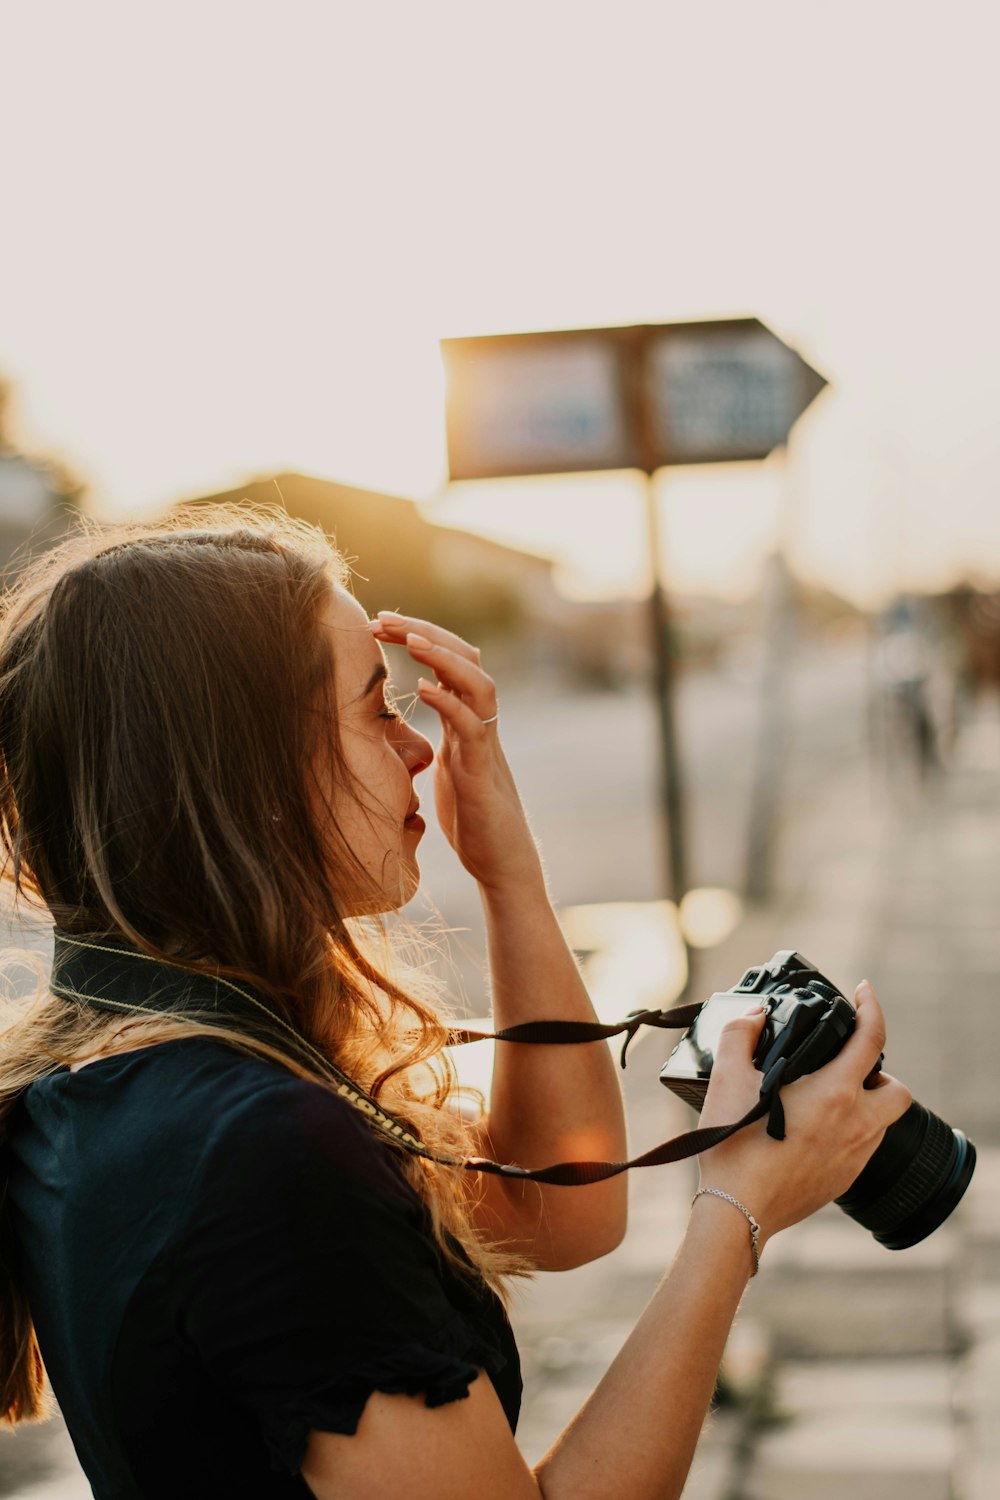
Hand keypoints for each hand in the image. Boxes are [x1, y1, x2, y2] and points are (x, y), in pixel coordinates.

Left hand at [368, 612, 541, 892]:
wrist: (502, 864)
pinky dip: (449, 703)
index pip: (449, 662)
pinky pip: (471, 729)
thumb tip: (397, 724)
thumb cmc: (472, 819)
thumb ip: (433, 739)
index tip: (377, 625)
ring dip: (443, 657)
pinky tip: (422, 689)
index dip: (418, 637)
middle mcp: (480, 726)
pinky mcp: (482, 776)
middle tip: (380, 618)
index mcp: (466, 722)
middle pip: (465, 658)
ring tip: (408, 639)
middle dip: (424, 631)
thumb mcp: (445, 767)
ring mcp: (485, 748)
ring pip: (477, 684)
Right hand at [696, 980, 911, 1245]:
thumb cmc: (735, 1147)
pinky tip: (815, 1131)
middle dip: (880, 1072)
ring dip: (865, 1103)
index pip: (871, 1038)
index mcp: (834, 1093)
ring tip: (828, 1098)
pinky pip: (863, 1148)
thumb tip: (756, 1016)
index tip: (864, 993)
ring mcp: (854, 1157)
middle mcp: (855, 1125)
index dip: (872, 1007)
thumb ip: (740, 1035)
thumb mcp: (728, 1079)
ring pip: (882, 1121)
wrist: (739, 1211)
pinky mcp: (844, 1180)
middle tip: (848, 1066)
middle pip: (897, 1089)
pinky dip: (850, 1132)